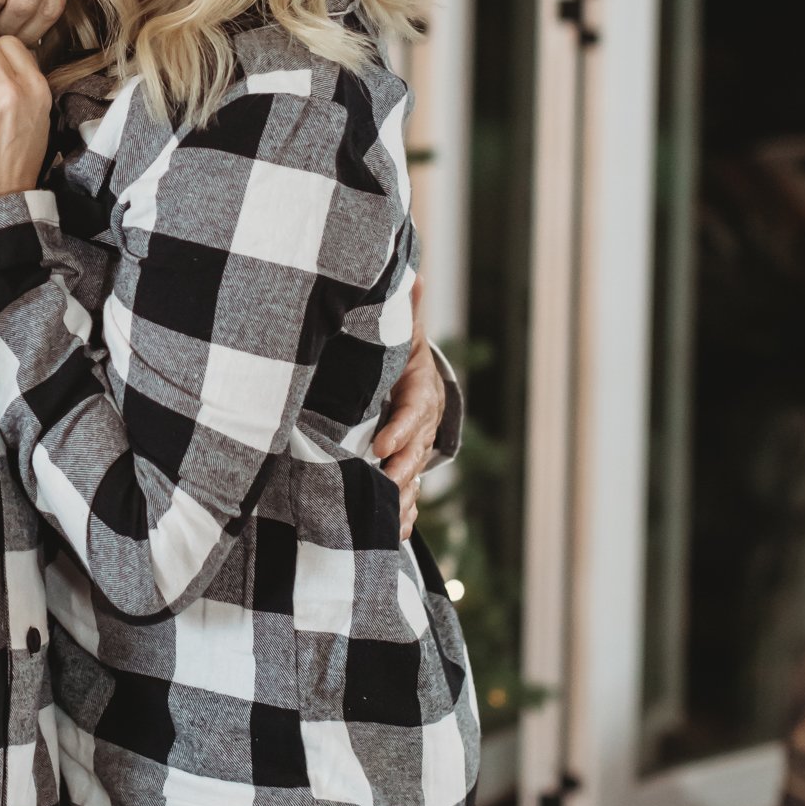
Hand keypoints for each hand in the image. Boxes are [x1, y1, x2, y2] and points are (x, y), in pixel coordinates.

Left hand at [371, 279, 445, 541]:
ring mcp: (418, 448)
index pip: (414, 411)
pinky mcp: (407, 467)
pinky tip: (396, 534)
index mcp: (420, 390)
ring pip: (414, 477)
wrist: (415, 378)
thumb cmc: (399, 352)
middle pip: (416, 451)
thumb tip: (414, 271)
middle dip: (401, 470)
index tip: (381, 446)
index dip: (401, 429)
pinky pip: (410, 494)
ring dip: (404, 499)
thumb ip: (406, 308)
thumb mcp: (402, 330)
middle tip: (382, 485)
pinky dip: (404, 516)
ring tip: (390, 520)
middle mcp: (423, 424)